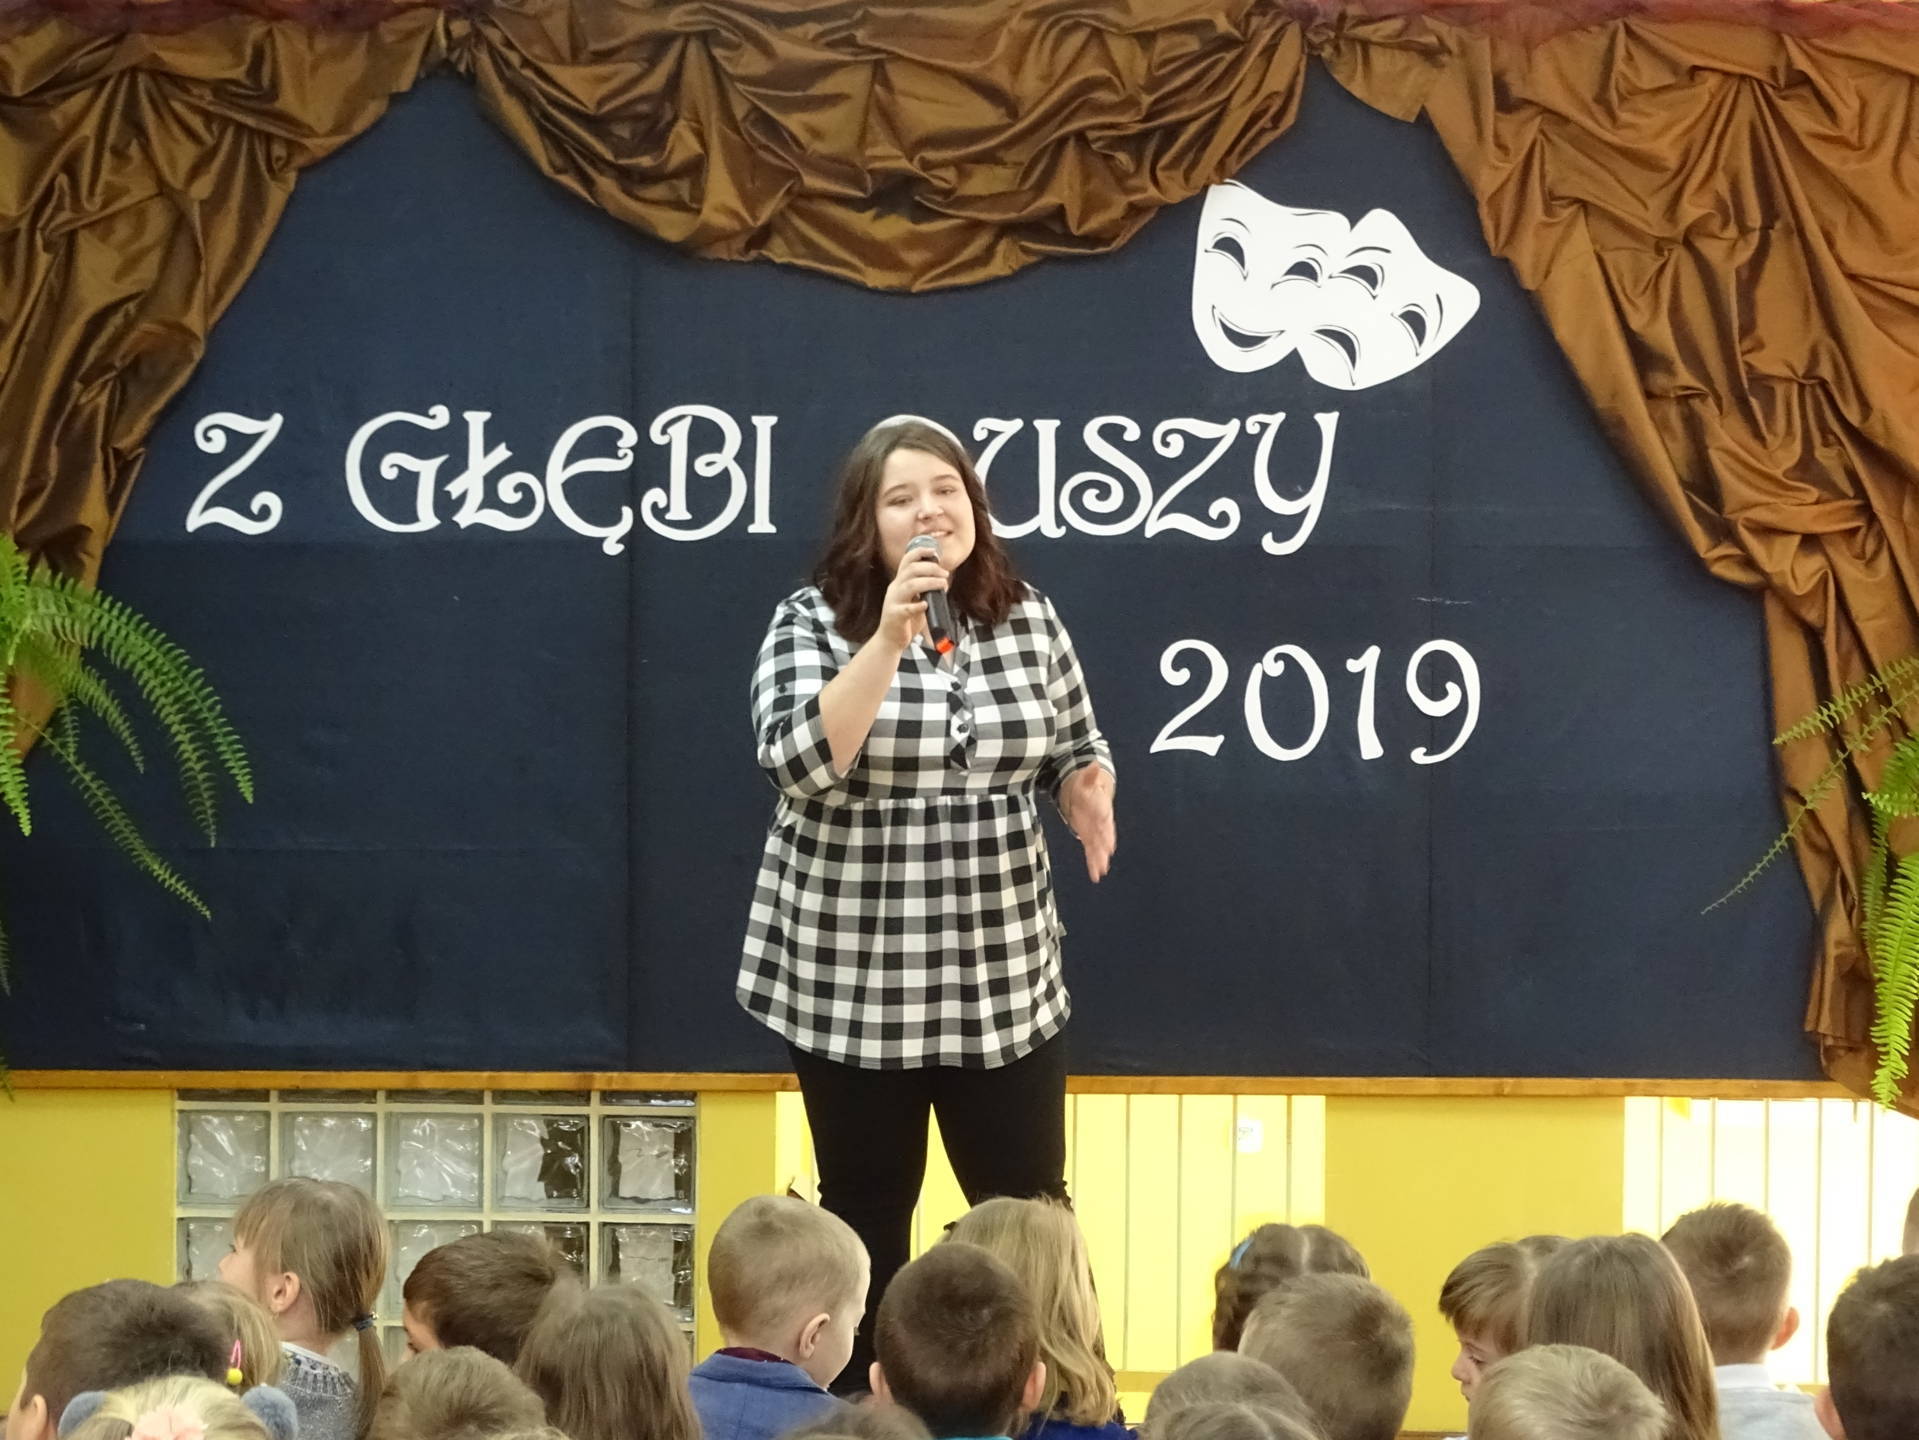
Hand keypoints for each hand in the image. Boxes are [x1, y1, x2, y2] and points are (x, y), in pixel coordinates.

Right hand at [876, 548, 950, 653]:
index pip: (907, 561)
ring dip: (929, 582)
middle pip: (911, 570)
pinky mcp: (895, 616)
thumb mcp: (914, 600)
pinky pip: (906, 609)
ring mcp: (893, 602)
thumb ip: (923, 589)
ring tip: (943, 585)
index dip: (920, 552)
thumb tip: (942, 579)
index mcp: (899, 583)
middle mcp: (895, 589)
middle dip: (930, 568)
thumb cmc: (906, 620)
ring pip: (910, 586)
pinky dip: (917, 606)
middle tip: (945, 574)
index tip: (934, 551)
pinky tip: (926, 604)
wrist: (890, 640)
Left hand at [1060, 764, 1115, 882]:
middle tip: (1106, 853)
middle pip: (1103, 832)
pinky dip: (1093, 862)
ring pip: (1098, 845)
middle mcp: (1101, 820)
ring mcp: (1095, 830)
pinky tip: (1095, 875)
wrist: (1088, 792)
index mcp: (1101, 804)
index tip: (1104, 823)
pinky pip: (1091, 851)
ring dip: (1099, 858)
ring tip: (1100, 871)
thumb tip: (1094, 764)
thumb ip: (1090, 774)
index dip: (1104, 819)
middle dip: (1104, 843)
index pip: (1103, 811)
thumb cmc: (1087, 784)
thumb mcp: (1086, 777)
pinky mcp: (1089, 837)